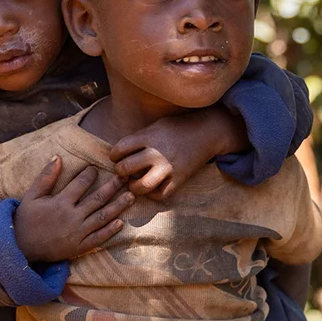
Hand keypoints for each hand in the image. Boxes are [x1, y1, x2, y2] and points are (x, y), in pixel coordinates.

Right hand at [11, 156, 131, 261]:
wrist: (21, 247)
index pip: (81, 184)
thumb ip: (46, 177)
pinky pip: (99, 238)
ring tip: (131, 196)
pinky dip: (110, 231)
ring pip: (103, 217)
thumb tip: (58, 157)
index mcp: (60, 202)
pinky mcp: (80, 246)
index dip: (90, 174)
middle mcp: (72, 216)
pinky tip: (121, 222)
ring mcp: (78, 232)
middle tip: (125, 177)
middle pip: (97, 199)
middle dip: (113, 186)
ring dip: (118, 206)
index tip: (96, 169)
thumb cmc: (27, 219)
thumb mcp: (32, 196)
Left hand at [109, 106, 247, 200]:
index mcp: (149, 136)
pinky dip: (152, 194)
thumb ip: (140, 138)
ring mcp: (169, 168)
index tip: (116, 157)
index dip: (113, 155)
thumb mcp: (157, 125)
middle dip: (120, 171)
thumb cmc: (178, 127)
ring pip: (142, 186)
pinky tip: (151, 188)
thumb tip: (120, 152)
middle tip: (123, 171)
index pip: (120, 148)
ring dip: (133, 187)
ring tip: (134, 183)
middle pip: (126, 168)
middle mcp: (157, 153)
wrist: (208, 132)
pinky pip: (161, 194)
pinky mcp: (180, 179)